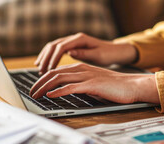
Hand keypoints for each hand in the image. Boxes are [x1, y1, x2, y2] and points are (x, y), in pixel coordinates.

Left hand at [29, 63, 159, 103]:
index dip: (42, 79)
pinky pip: (71, 87)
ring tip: (36, 95)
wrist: (132, 85)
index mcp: (81, 67)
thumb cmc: (114, 87)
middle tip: (31, 93)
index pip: (56, 71)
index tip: (35, 88)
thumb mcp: (93, 84)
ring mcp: (86, 76)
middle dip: (39, 83)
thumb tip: (67, 91)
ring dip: (44, 87)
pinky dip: (58, 91)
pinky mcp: (92, 84)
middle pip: (54, 73)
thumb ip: (80, 84)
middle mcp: (81, 69)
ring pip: (59, 78)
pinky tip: (51, 96)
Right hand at [34, 32, 137, 74]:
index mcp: (80, 39)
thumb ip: (84, 53)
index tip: (49, 70)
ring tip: (39, 69)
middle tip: (40, 71)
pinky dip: (48, 56)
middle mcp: (74, 38)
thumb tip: (69, 52)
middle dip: (45, 58)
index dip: (53, 58)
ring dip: (45, 57)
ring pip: (53, 46)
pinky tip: (44, 65)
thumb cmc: (109, 54)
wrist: (115, 50)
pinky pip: (56, 49)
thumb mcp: (99, 55)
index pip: (61, 47)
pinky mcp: (72, 46)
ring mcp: (72, 41)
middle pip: (54, 45)